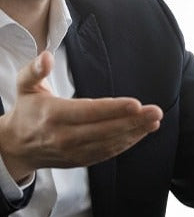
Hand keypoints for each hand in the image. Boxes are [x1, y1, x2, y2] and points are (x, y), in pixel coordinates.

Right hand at [0, 51, 162, 182]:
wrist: (16, 147)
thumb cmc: (27, 111)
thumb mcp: (25, 87)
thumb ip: (34, 70)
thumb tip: (45, 56)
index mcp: (53, 115)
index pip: (88, 112)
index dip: (113, 109)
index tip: (136, 104)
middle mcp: (64, 137)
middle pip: (104, 130)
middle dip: (133, 121)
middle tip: (156, 112)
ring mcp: (73, 151)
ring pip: (109, 143)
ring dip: (135, 133)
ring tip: (155, 121)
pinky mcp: (81, 160)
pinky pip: (107, 153)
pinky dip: (127, 143)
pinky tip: (142, 132)